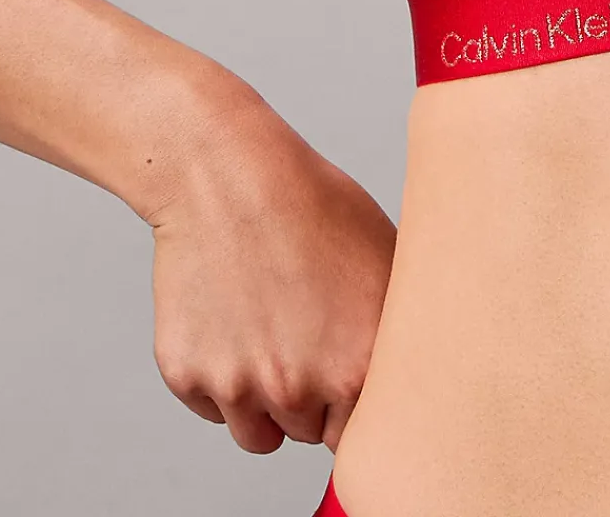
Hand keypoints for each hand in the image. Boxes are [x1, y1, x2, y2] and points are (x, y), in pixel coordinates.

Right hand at [144, 98, 396, 454]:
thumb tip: (422, 370)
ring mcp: (237, 386)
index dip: (353, 401)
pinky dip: (217, 372)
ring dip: (261, 397)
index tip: (344, 372)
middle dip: (308, 396)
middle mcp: (296, 389)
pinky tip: (230, 313)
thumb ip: (401, 330)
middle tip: (302, 330)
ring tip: (268, 324)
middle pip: (308, 433)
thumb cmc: (310, 204)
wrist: (228, 174)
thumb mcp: (385, 258)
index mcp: (356, 368)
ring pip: (257, 432)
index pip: (363, 434)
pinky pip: (210, 404)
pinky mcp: (187, 375)